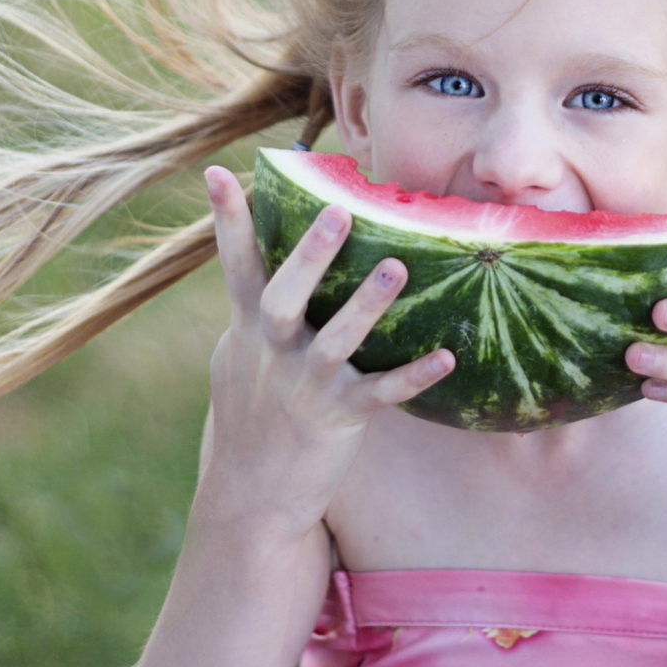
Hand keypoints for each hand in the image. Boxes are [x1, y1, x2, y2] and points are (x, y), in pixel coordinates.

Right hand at [199, 166, 452, 538]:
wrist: (251, 495)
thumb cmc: (252, 411)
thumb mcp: (240, 355)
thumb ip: (253, 306)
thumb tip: (260, 248)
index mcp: (247, 329)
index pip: (235, 264)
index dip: (227, 219)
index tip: (219, 170)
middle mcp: (271, 353)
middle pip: (283, 297)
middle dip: (310, 256)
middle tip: (338, 211)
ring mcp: (304, 386)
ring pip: (335, 341)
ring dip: (366, 306)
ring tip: (396, 268)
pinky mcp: (338, 419)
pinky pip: (381, 393)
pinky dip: (413, 376)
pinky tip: (447, 357)